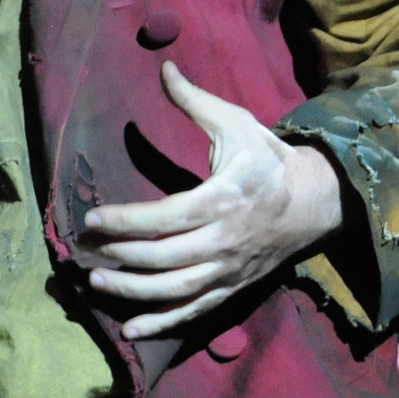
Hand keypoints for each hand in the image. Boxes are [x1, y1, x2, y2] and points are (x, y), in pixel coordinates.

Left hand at [78, 60, 342, 338]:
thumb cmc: (268, 159)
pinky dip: (163, 324)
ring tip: (96, 282)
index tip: (92, 218)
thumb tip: (163, 66)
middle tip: (84, 250)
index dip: (126, 220)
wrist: (315, 201)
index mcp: (225, 197)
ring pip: (176, 290)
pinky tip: (131, 331)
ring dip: (132, 291)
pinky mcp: (233, 286)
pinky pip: (195, 311)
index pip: (166, 216)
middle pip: (165, 257)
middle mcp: (227, 239)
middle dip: (121, 255)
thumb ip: (195, 101)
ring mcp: (230, 268)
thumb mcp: (236, 123)